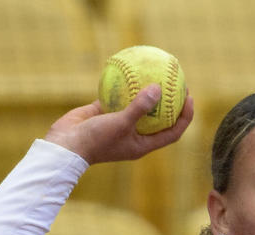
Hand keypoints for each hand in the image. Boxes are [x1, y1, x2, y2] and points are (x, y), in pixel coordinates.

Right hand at [43, 84, 193, 164]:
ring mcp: (119, 123)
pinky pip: (117, 96)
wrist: (65, 146)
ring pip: (137, 105)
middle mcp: (134, 135)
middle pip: (159, 117)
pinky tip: (127, 67)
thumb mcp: (121, 124)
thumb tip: (158, 88)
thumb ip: (140, 107)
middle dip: (170, 101)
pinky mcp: (104, 113)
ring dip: (146, 91)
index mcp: (143, 144)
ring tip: (155, 71)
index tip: (189, 98)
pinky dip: (122, 85)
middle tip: (177, 81)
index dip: (185, 117)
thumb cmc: (96, 140)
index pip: (173, 132)